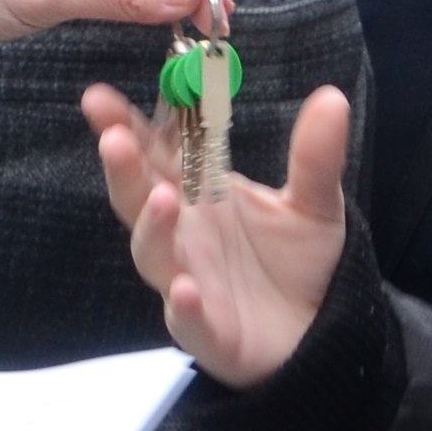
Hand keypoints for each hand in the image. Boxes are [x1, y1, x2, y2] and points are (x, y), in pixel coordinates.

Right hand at [87, 78, 353, 391]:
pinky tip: (185, 289)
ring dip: (151, 228)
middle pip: (139, 199)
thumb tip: (332, 98)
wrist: (322, 333)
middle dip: (124, 170)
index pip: (154, 154)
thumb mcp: (315, 204)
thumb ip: (315, 156)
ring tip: (162, 198)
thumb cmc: (301, 264)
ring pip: (154, 255)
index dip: (125, 127)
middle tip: (114, 139)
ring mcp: (188, 282)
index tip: (99, 99)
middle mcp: (183, 236)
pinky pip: (188, 320)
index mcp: (199, 197)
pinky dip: (183, 307)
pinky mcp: (209, 333)